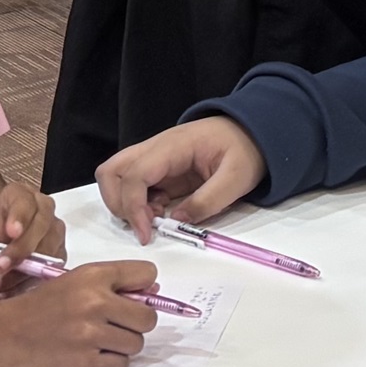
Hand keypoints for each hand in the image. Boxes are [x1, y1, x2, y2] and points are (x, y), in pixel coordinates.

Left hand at [0, 181, 66, 289]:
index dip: (19, 217)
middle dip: (19, 251)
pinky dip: (27, 284)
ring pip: (46, 252)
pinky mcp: (59, 255)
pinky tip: (9, 293)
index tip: (11, 232)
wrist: (5, 237)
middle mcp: (45, 211)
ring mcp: (56, 233)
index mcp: (24, 196)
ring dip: (22, 273)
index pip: (25, 203)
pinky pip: (48, 271)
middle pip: (40, 228)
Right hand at [0, 262, 160, 366]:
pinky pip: (120, 366)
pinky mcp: (85, 365)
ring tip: (94, 342)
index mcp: (93, 276)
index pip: (147, 274)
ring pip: (136, 344)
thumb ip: (112, 284)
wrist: (0, 336)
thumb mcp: (72, 283)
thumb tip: (154, 291)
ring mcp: (91, 336)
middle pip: (148, 318)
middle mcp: (95, 303)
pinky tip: (87, 356)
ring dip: (120, 346)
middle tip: (112, 327)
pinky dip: (108, 365)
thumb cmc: (37, 308)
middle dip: (135, 324)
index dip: (143, 289)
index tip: (132, 299)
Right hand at [98, 117, 265, 234]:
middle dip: (119, 203)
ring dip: (126, 203)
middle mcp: (156, 148)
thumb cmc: (246, 149)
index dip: (134, 207)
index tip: (146, 233)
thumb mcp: (237, 178)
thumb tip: (178, 220)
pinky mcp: (159, 169)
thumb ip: (209, 200)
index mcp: (174, 145)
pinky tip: (162, 211)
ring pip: (117, 177)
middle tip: (145, 224)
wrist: (253, 133)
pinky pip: (134, 185)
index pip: (136, 173)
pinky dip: (138, 203)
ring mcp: (155, 157)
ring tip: (156, 217)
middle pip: (112, 170)